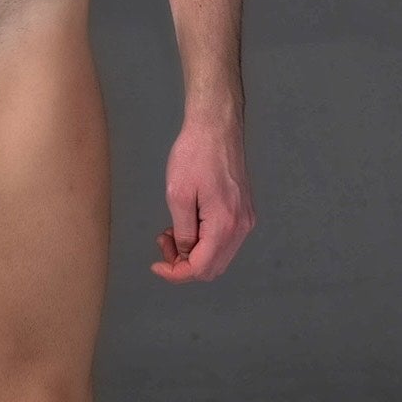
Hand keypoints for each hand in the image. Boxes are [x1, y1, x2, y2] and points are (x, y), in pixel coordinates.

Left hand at [152, 116, 254, 282]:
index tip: (156, 265)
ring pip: (218, 256)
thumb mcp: (178, 195)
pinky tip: (187, 223)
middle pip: (212, 268)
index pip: (201, 268)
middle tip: (163, 242)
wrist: (216, 128)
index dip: (176, 273)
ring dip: (193, 253)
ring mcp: (245, 219)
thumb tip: (184, 255)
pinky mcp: (244, 211)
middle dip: (184, 263)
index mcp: (225, 225)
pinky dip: (204, 241)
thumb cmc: (195, 155)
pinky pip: (224, 240)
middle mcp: (241, 227)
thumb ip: (182, 232)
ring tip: (171, 231)